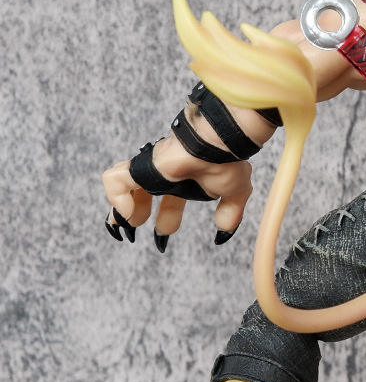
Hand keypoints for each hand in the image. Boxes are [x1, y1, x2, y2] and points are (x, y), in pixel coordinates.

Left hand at [102, 133, 253, 251]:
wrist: (218, 146)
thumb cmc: (226, 163)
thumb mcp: (234, 193)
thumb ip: (231, 212)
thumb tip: (224, 231)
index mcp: (187, 179)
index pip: (171, 200)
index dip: (167, 218)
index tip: (163, 236)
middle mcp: (167, 173)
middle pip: (144, 194)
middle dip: (137, 214)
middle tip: (133, 234)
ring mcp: (152, 168)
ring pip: (124, 186)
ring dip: (120, 210)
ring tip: (122, 226)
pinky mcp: (141, 167)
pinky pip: (114, 182)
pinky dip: (115, 199)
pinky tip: (127, 214)